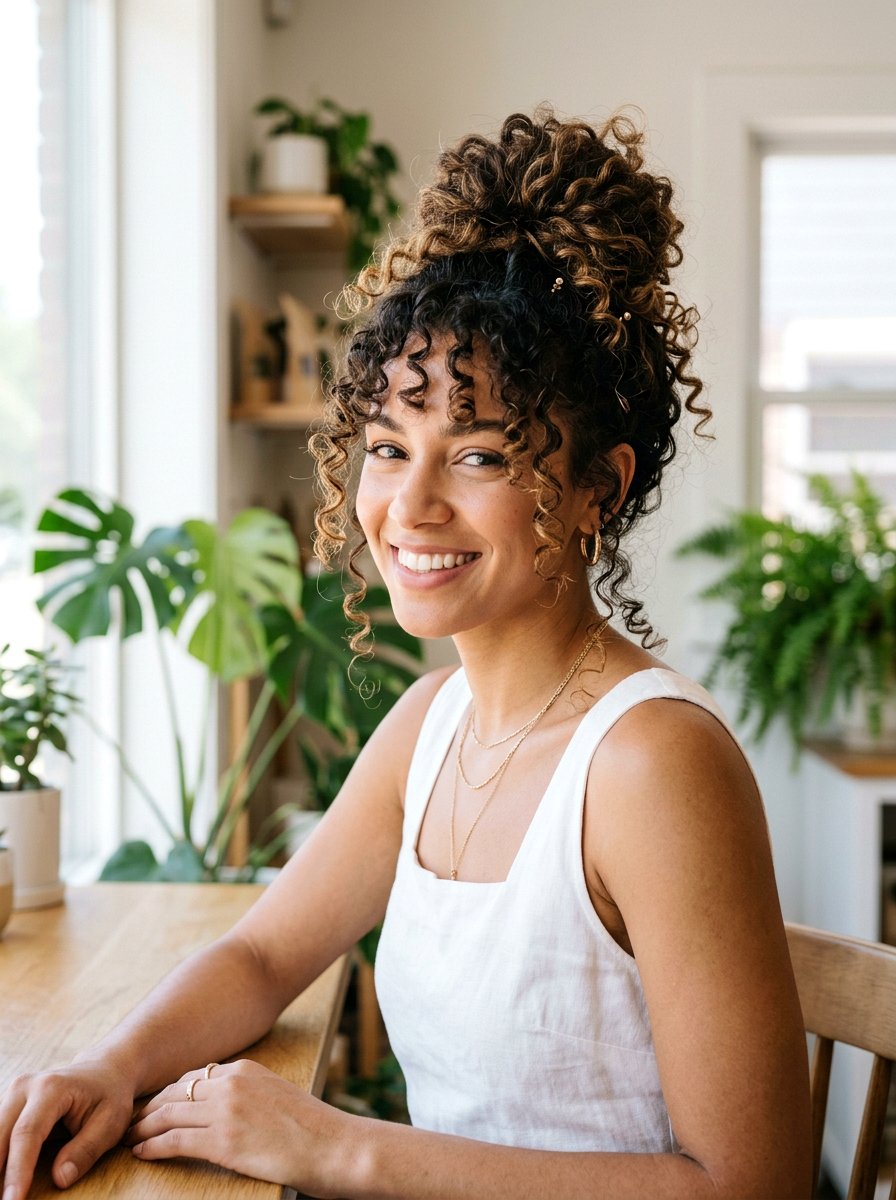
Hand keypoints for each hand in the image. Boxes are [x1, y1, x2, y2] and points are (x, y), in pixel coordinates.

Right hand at [0, 1058, 135, 1198]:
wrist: (104, 1072)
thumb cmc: (109, 1098)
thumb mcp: (110, 1123)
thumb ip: (85, 1150)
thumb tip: (60, 1179)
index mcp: (52, 1088)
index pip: (27, 1133)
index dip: (17, 1170)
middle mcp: (26, 1086)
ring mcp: (14, 1093)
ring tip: (2, 1192)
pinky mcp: (8, 1104)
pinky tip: (2, 1177)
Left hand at [126, 1060, 355, 1197]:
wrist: (336, 1146)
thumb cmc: (315, 1129)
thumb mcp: (279, 1097)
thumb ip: (250, 1095)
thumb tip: (231, 1110)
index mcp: (246, 1069)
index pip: (195, 1075)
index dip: (170, 1093)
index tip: (156, 1105)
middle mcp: (232, 1083)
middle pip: (176, 1092)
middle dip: (150, 1107)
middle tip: (131, 1121)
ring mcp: (226, 1111)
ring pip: (169, 1114)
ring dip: (143, 1127)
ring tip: (128, 1137)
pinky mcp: (223, 1142)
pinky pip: (174, 1141)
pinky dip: (152, 1146)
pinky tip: (141, 1152)